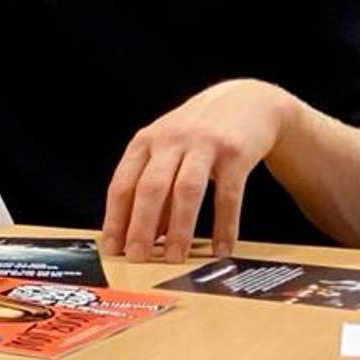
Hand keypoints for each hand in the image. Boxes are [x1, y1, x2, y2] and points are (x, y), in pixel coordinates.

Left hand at [101, 79, 297, 262]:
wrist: (247, 101)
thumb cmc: (199, 134)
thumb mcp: (170, 153)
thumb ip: (158, 191)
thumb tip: (148, 235)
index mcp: (146, 142)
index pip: (122, 183)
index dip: (116, 217)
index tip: (112, 247)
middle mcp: (170, 140)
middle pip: (150, 187)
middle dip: (142, 226)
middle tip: (138, 257)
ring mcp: (203, 144)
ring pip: (186, 190)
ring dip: (180, 228)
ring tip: (175, 258)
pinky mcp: (235, 152)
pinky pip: (228, 194)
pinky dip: (224, 225)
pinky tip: (220, 249)